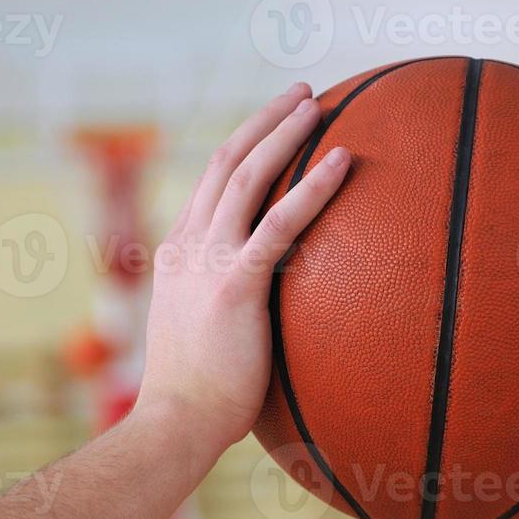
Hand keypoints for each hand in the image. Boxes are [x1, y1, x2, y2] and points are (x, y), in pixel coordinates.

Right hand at [137, 84, 352, 453]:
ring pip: (246, 175)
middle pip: (224, 160)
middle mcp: (187, 245)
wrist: (174, 426)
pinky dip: (312, 187)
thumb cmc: (197, 398)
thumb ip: (227, 307)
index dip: (244, 145)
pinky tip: (344, 161)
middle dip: (265, 120)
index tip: (275, 124)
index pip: (210, 182)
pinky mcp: (234, 285)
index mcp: (178, 252)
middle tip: (302, 92)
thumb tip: (267, 313)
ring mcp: (207, 261)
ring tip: (320, 105)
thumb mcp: (203, 334)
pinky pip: (279, 224)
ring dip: (284, 133)